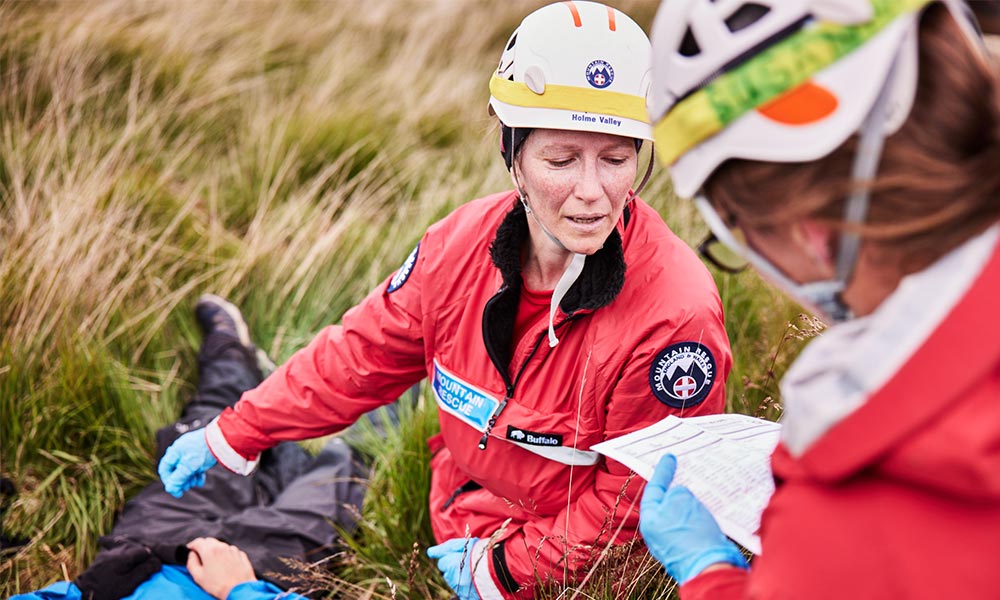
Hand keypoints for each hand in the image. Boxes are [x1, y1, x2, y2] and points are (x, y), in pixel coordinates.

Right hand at [158, 429, 216, 497]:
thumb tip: (170, 489)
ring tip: (194, 483)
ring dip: (189, 478)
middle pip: (176, 469)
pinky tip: (200, 481)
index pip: (165, 469)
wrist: (223, 439)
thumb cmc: (203, 451)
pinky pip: (195, 466)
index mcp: (174, 452)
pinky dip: (197, 474)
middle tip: (187, 487)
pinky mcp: (201, 453)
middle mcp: (181, 450)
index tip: (175, 490)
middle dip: (180, 480)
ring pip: (186, 468)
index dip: (168, 481)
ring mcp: (191, 451)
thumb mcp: (189, 467)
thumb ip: (178, 478)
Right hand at [186, 537, 256, 599]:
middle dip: (203, 546)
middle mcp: (222, 547)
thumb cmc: (218, 585)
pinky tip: (225, 565)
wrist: (238, 590)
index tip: (190, 549)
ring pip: (220, 545)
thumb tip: (192, 555)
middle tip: (200, 556)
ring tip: (214, 563)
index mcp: (210, 550)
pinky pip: (230, 551)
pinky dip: (226, 554)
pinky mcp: (241, 554)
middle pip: (209, 541)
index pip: (198, 541)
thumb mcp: (198, 576)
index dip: (192, 545)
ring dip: (215, 550)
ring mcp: (233, 550)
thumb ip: (191, 562)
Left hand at [427, 537, 480, 599]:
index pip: (442, 563)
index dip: (452, 558)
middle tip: (470, 564)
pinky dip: (467, 587)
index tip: (463, 556)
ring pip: (455, 583)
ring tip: (475, 572)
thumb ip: (445, 549)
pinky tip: (476, 581)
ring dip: (461, 578)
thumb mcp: (463, 545)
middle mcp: (453, 579)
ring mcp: (461, 590)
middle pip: (448, 574)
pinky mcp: (468, 597)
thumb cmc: (482, 552)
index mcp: (450, 565)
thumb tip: (430, 552)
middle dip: (455, 569)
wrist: (500, 568)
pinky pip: (463, 592)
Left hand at [639, 454, 747, 583]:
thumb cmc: (692, 534)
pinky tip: (708, 508)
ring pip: (681, 515)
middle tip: (683, 471)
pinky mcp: (690, 549)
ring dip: (690, 502)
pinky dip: (698, 515)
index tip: (669, 457)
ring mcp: (674, 543)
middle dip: (675, 487)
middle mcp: (658, 534)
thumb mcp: (681, 500)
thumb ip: (677, 492)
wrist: (711, 567)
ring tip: (701, 489)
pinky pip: (692, 526)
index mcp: (650, 521)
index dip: (663, 471)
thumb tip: (680, 496)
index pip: (654, 489)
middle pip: (665, 503)